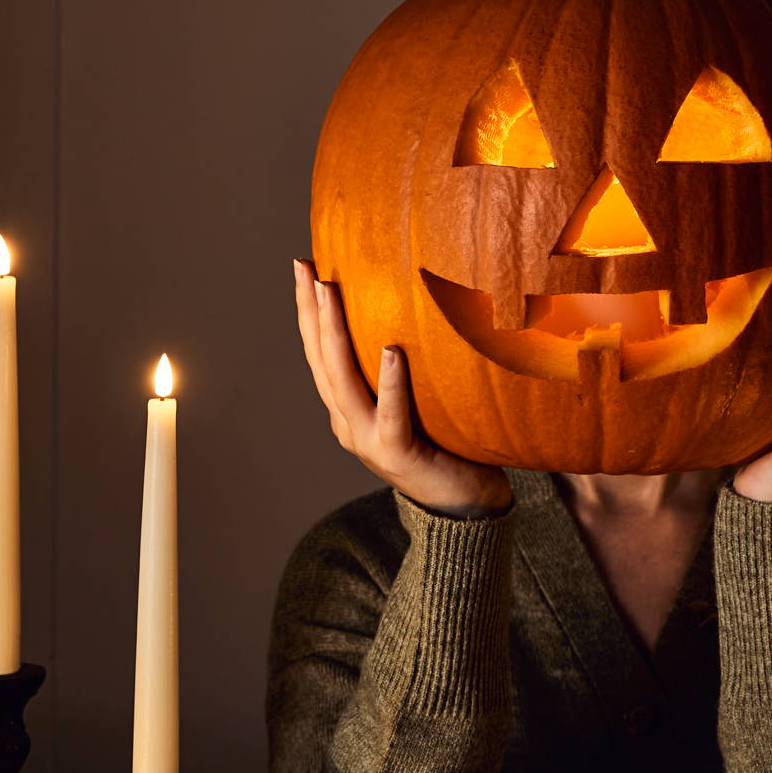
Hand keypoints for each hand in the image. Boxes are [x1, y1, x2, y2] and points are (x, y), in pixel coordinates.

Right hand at [293, 259, 511, 518]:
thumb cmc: (450, 442)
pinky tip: (391, 350)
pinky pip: (391, 414)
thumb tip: (420, 303)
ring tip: (327, 291)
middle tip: (304, 268)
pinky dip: (389, 382)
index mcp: (350, 409)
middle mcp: (349, 423)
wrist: (467, 506)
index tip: (304, 265)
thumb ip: (410, 364)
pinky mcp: (398, 455)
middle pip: (321, 361)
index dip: (308, 311)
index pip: (321, 352)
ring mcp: (369, 441)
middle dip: (309, 312)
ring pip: (342, 382)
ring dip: (333, 335)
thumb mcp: (420, 397)